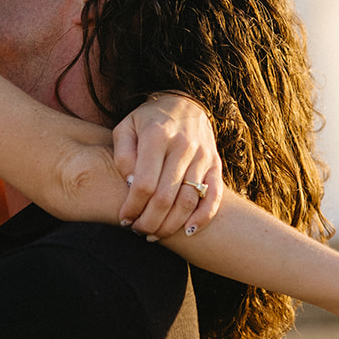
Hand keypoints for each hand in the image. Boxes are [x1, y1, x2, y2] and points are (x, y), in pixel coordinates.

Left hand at [112, 92, 223, 239]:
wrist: (183, 103)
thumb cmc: (147, 121)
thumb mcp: (126, 128)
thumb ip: (123, 155)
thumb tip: (130, 184)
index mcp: (157, 136)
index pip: (144, 183)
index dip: (132, 207)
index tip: (124, 219)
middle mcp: (183, 146)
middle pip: (166, 197)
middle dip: (149, 221)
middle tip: (138, 231)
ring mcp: (202, 155)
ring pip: (189, 201)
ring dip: (171, 224)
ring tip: (155, 234)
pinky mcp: (215, 164)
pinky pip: (214, 196)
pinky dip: (203, 218)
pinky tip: (188, 232)